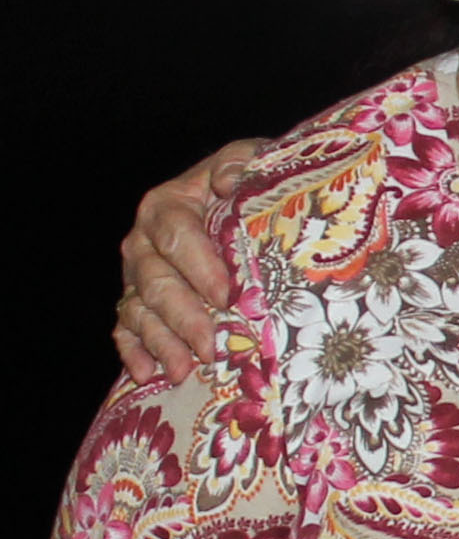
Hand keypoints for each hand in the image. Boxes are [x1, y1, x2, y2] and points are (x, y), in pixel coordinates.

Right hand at [115, 139, 265, 384]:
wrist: (243, 204)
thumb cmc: (249, 186)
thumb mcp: (253, 164)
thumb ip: (239, 165)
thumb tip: (226, 181)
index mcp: (166, 206)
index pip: (176, 236)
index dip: (199, 267)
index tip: (226, 296)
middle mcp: (144, 242)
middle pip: (156, 281)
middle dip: (183, 317)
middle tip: (211, 346)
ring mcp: (137, 276)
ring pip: (140, 310)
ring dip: (160, 342)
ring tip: (184, 369)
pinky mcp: (138, 303)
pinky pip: (126, 329)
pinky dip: (134, 352)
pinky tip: (148, 374)